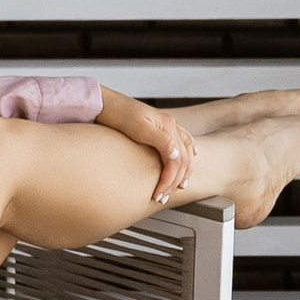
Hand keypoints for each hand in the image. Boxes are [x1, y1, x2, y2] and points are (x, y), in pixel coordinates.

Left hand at [98, 87, 194, 209]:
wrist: (106, 102)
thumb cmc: (119, 114)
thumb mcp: (139, 128)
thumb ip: (161, 140)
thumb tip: (176, 155)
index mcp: (168, 127)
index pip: (176, 161)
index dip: (168, 180)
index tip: (158, 195)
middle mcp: (172, 126)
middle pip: (183, 159)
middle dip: (175, 181)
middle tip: (163, 197)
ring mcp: (168, 125)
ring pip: (186, 151)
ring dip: (184, 171)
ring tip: (179, 186)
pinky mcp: (162, 125)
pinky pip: (184, 140)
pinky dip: (190, 151)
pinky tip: (193, 156)